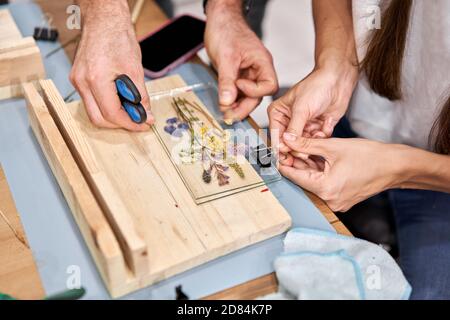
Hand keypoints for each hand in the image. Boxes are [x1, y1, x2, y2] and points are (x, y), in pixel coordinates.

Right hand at [70, 1, 152, 130]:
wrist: (103, 19)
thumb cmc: (118, 37)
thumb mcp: (135, 69)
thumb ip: (140, 96)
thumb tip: (145, 115)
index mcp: (95, 79)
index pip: (111, 114)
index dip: (129, 123)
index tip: (143, 124)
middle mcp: (81, 82)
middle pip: (98, 119)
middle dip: (119, 124)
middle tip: (137, 120)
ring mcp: (77, 81)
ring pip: (93, 112)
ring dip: (112, 115)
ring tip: (130, 107)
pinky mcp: (78, 79)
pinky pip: (91, 101)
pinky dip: (106, 105)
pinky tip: (120, 98)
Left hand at [205, 1, 277, 122]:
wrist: (219, 19)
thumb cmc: (227, 30)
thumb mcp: (226, 57)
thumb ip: (227, 81)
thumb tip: (227, 102)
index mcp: (262, 63)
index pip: (269, 86)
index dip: (254, 91)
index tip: (237, 86)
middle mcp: (258, 70)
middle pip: (257, 95)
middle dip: (243, 107)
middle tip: (228, 116)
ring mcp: (248, 73)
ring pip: (247, 96)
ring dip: (236, 106)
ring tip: (224, 113)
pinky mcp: (238, 75)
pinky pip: (238, 91)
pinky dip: (231, 99)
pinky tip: (223, 104)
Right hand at [268, 66, 356, 152]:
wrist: (338, 80)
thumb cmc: (316, 86)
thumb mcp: (301, 108)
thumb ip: (293, 129)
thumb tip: (285, 144)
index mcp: (278, 114)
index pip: (276, 135)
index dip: (281, 147)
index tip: (287, 156)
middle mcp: (289, 121)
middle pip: (289, 143)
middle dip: (298, 148)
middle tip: (304, 153)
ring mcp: (303, 126)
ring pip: (304, 144)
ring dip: (312, 141)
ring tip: (318, 133)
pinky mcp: (316, 129)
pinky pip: (317, 141)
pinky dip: (322, 136)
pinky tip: (325, 125)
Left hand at [278, 134, 404, 211]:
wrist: (396, 166)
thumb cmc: (370, 156)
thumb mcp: (333, 146)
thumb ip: (307, 144)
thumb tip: (288, 139)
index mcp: (325, 189)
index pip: (295, 176)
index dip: (284, 162)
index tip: (276, 153)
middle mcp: (329, 200)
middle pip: (304, 179)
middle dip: (296, 162)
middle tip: (288, 147)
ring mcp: (336, 201)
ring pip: (314, 180)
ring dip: (307, 166)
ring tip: (301, 148)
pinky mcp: (342, 198)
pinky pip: (324, 183)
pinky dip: (319, 171)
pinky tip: (316, 157)